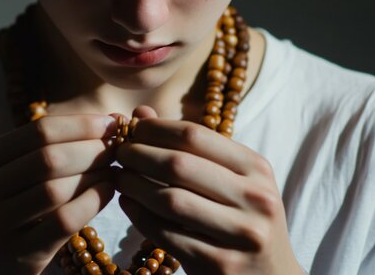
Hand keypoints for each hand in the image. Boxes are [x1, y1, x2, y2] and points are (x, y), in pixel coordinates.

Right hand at [0, 114, 116, 274]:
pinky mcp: (17, 255)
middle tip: (118, 148)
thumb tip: (105, 122)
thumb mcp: (5, 177)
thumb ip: (42, 150)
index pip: (38, 130)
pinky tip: (108, 192)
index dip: (81, 124)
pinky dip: (92, 202)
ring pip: (56, 189)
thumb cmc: (2, 213)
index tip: (111, 123)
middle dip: (93, 149)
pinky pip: (64, 221)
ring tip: (115, 170)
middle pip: (49, 157)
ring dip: (95, 175)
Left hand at [115, 106, 301, 274]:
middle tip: (118, 153)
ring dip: (134, 185)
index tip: (131, 129)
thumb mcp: (230, 178)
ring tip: (118, 177)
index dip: (156, 129)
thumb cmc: (242, 218)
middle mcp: (255, 198)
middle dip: (139, 155)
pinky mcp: (221, 264)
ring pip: (170, 200)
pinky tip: (127, 204)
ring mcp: (241, 234)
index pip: (195, 135)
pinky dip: (139, 216)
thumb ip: (189, 146)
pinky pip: (167, 235)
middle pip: (179, 165)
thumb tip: (141, 114)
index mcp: (256, 168)